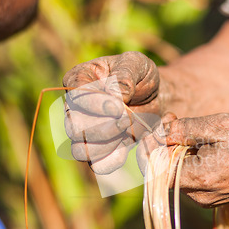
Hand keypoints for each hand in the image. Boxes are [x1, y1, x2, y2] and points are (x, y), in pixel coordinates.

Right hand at [63, 51, 160, 173]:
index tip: (119, 107)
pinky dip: (112, 160)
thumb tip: (115, 95)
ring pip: (80, 151)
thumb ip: (125, 75)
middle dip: (104, 128)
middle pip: (75, 128)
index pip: (75, 97)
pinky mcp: (99, 150)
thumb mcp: (138, 64)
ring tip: (126, 130)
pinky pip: (97, 165)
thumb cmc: (142, 75)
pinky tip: (126, 146)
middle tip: (127, 119)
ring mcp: (83, 132)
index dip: (95, 105)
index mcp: (78, 80)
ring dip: (107, 145)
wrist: (154, 96)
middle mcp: (74, 108)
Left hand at [163, 114, 228, 206]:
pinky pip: (192, 179)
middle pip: (166, 170)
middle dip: (167, 144)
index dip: (155, 143)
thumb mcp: (219, 126)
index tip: (167, 122)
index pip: (156, 167)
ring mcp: (206, 200)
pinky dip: (192, 162)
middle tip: (177, 120)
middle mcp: (198, 196)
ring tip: (197, 133)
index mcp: (197, 179)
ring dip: (180, 152)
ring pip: (178, 174)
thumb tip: (160, 133)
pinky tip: (206, 147)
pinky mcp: (213, 198)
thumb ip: (184, 130)